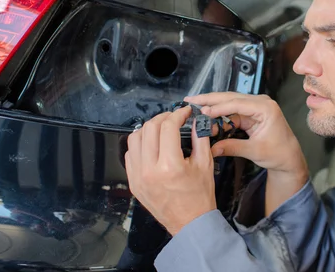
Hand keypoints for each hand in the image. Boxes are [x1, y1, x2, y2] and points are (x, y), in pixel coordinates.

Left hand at [125, 106, 215, 234]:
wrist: (189, 223)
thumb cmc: (199, 196)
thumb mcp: (205, 164)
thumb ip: (200, 138)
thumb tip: (195, 120)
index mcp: (170, 166)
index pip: (168, 128)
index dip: (178, 115)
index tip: (185, 113)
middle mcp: (149, 170)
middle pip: (149, 129)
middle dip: (163, 118)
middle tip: (174, 118)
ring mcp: (138, 177)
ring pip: (134, 139)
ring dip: (148, 129)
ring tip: (161, 129)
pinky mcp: (133, 182)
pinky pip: (129, 155)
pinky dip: (139, 144)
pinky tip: (151, 145)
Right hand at [185, 93, 308, 214]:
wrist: (289, 158)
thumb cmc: (278, 153)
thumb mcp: (255, 151)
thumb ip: (233, 147)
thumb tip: (211, 148)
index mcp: (266, 108)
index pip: (237, 103)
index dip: (218, 106)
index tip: (202, 111)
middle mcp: (260, 103)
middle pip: (231, 97)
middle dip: (210, 99)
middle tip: (190, 99)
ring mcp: (255, 106)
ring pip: (229, 102)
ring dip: (212, 104)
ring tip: (194, 104)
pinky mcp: (251, 113)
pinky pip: (232, 111)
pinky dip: (219, 113)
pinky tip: (206, 114)